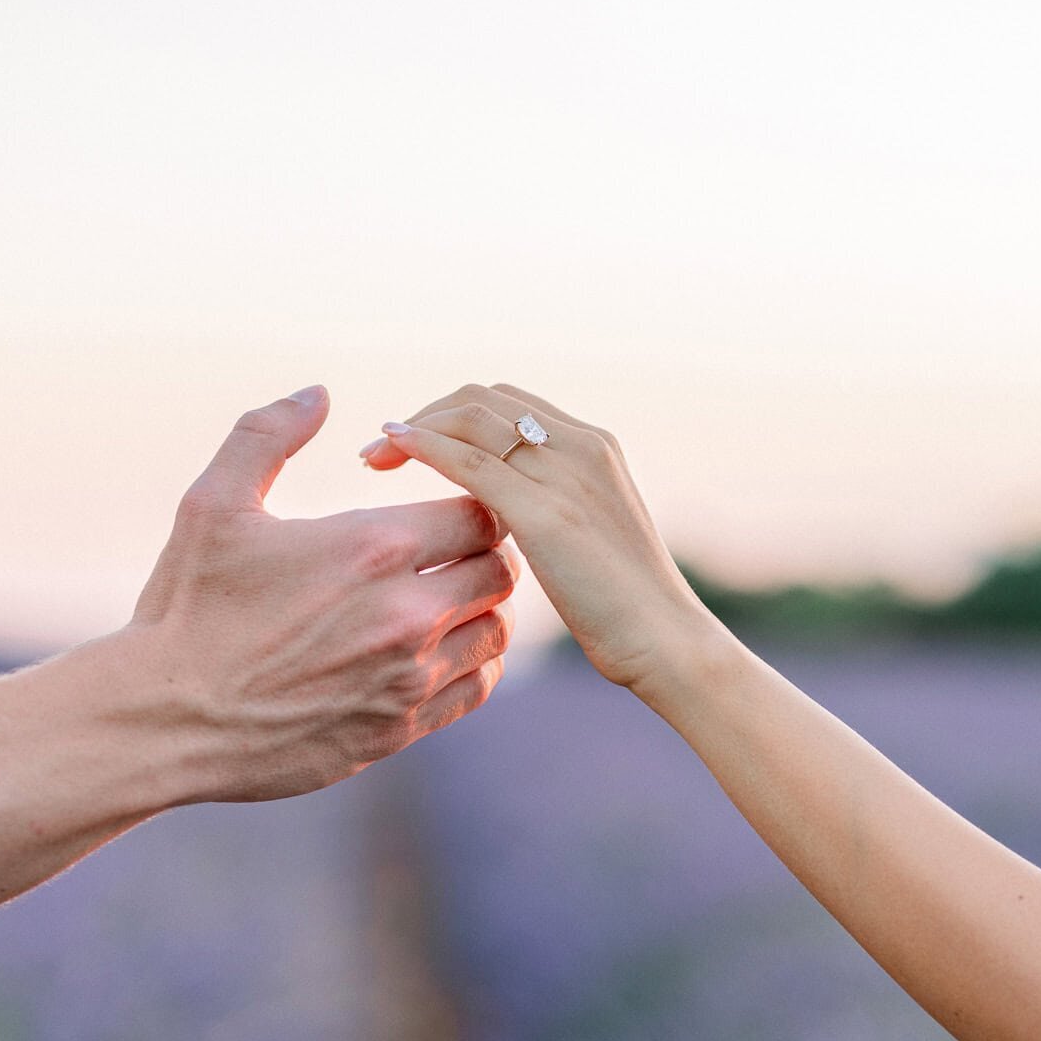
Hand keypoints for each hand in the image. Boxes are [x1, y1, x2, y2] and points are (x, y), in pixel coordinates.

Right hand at [131, 385, 517, 799]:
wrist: (161, 721)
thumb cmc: (185, 607)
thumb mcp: (213, 504)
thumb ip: (267, 435)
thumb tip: (317, 393)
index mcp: (372, 547)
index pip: (478, 512)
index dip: (471, 502)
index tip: (447, 505)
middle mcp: (405, 613)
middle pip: (500, 569)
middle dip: (484, 551)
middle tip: (455, 548)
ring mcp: (407, 677)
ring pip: (497, 630)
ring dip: (482, 607)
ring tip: (451, 595)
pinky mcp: (400, 729)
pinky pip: (477, 686)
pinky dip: (474, 662)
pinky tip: (443, 648)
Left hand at [358, 383, 710, 692]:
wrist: (666, 641)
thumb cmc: (625, 608)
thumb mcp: (590, 538)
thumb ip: (553, 510)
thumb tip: (503, 513)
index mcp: (595, 445)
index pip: (506, 402)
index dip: (452, 413)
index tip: (413, 441)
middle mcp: (581, 445)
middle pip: (482, 399)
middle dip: (426, 414)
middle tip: (382, 449)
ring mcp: (566, 475)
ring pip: (470, 419)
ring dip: (414, 428)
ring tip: (374, 458)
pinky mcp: (546, 513)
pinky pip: (470, 462)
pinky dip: (423, 447)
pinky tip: (391, 454)